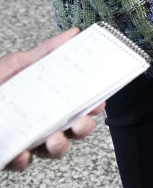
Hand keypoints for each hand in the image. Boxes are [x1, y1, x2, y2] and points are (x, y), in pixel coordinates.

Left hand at [1, 28, 104, 171]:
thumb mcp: (16, 65)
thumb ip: (45, 52)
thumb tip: (72, 34)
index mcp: (47, 98)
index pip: (77, 103)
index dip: (92, 104)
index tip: (98, 101)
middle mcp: (40, 119)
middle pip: (72, 128)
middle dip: (83, 127)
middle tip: (82, 122)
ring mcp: (25, 138)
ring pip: (53, 149)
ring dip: (60, 146)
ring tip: (54, 139)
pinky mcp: (8, 154)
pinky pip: (21, 162)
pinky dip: (23, 158)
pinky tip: (21, 151)